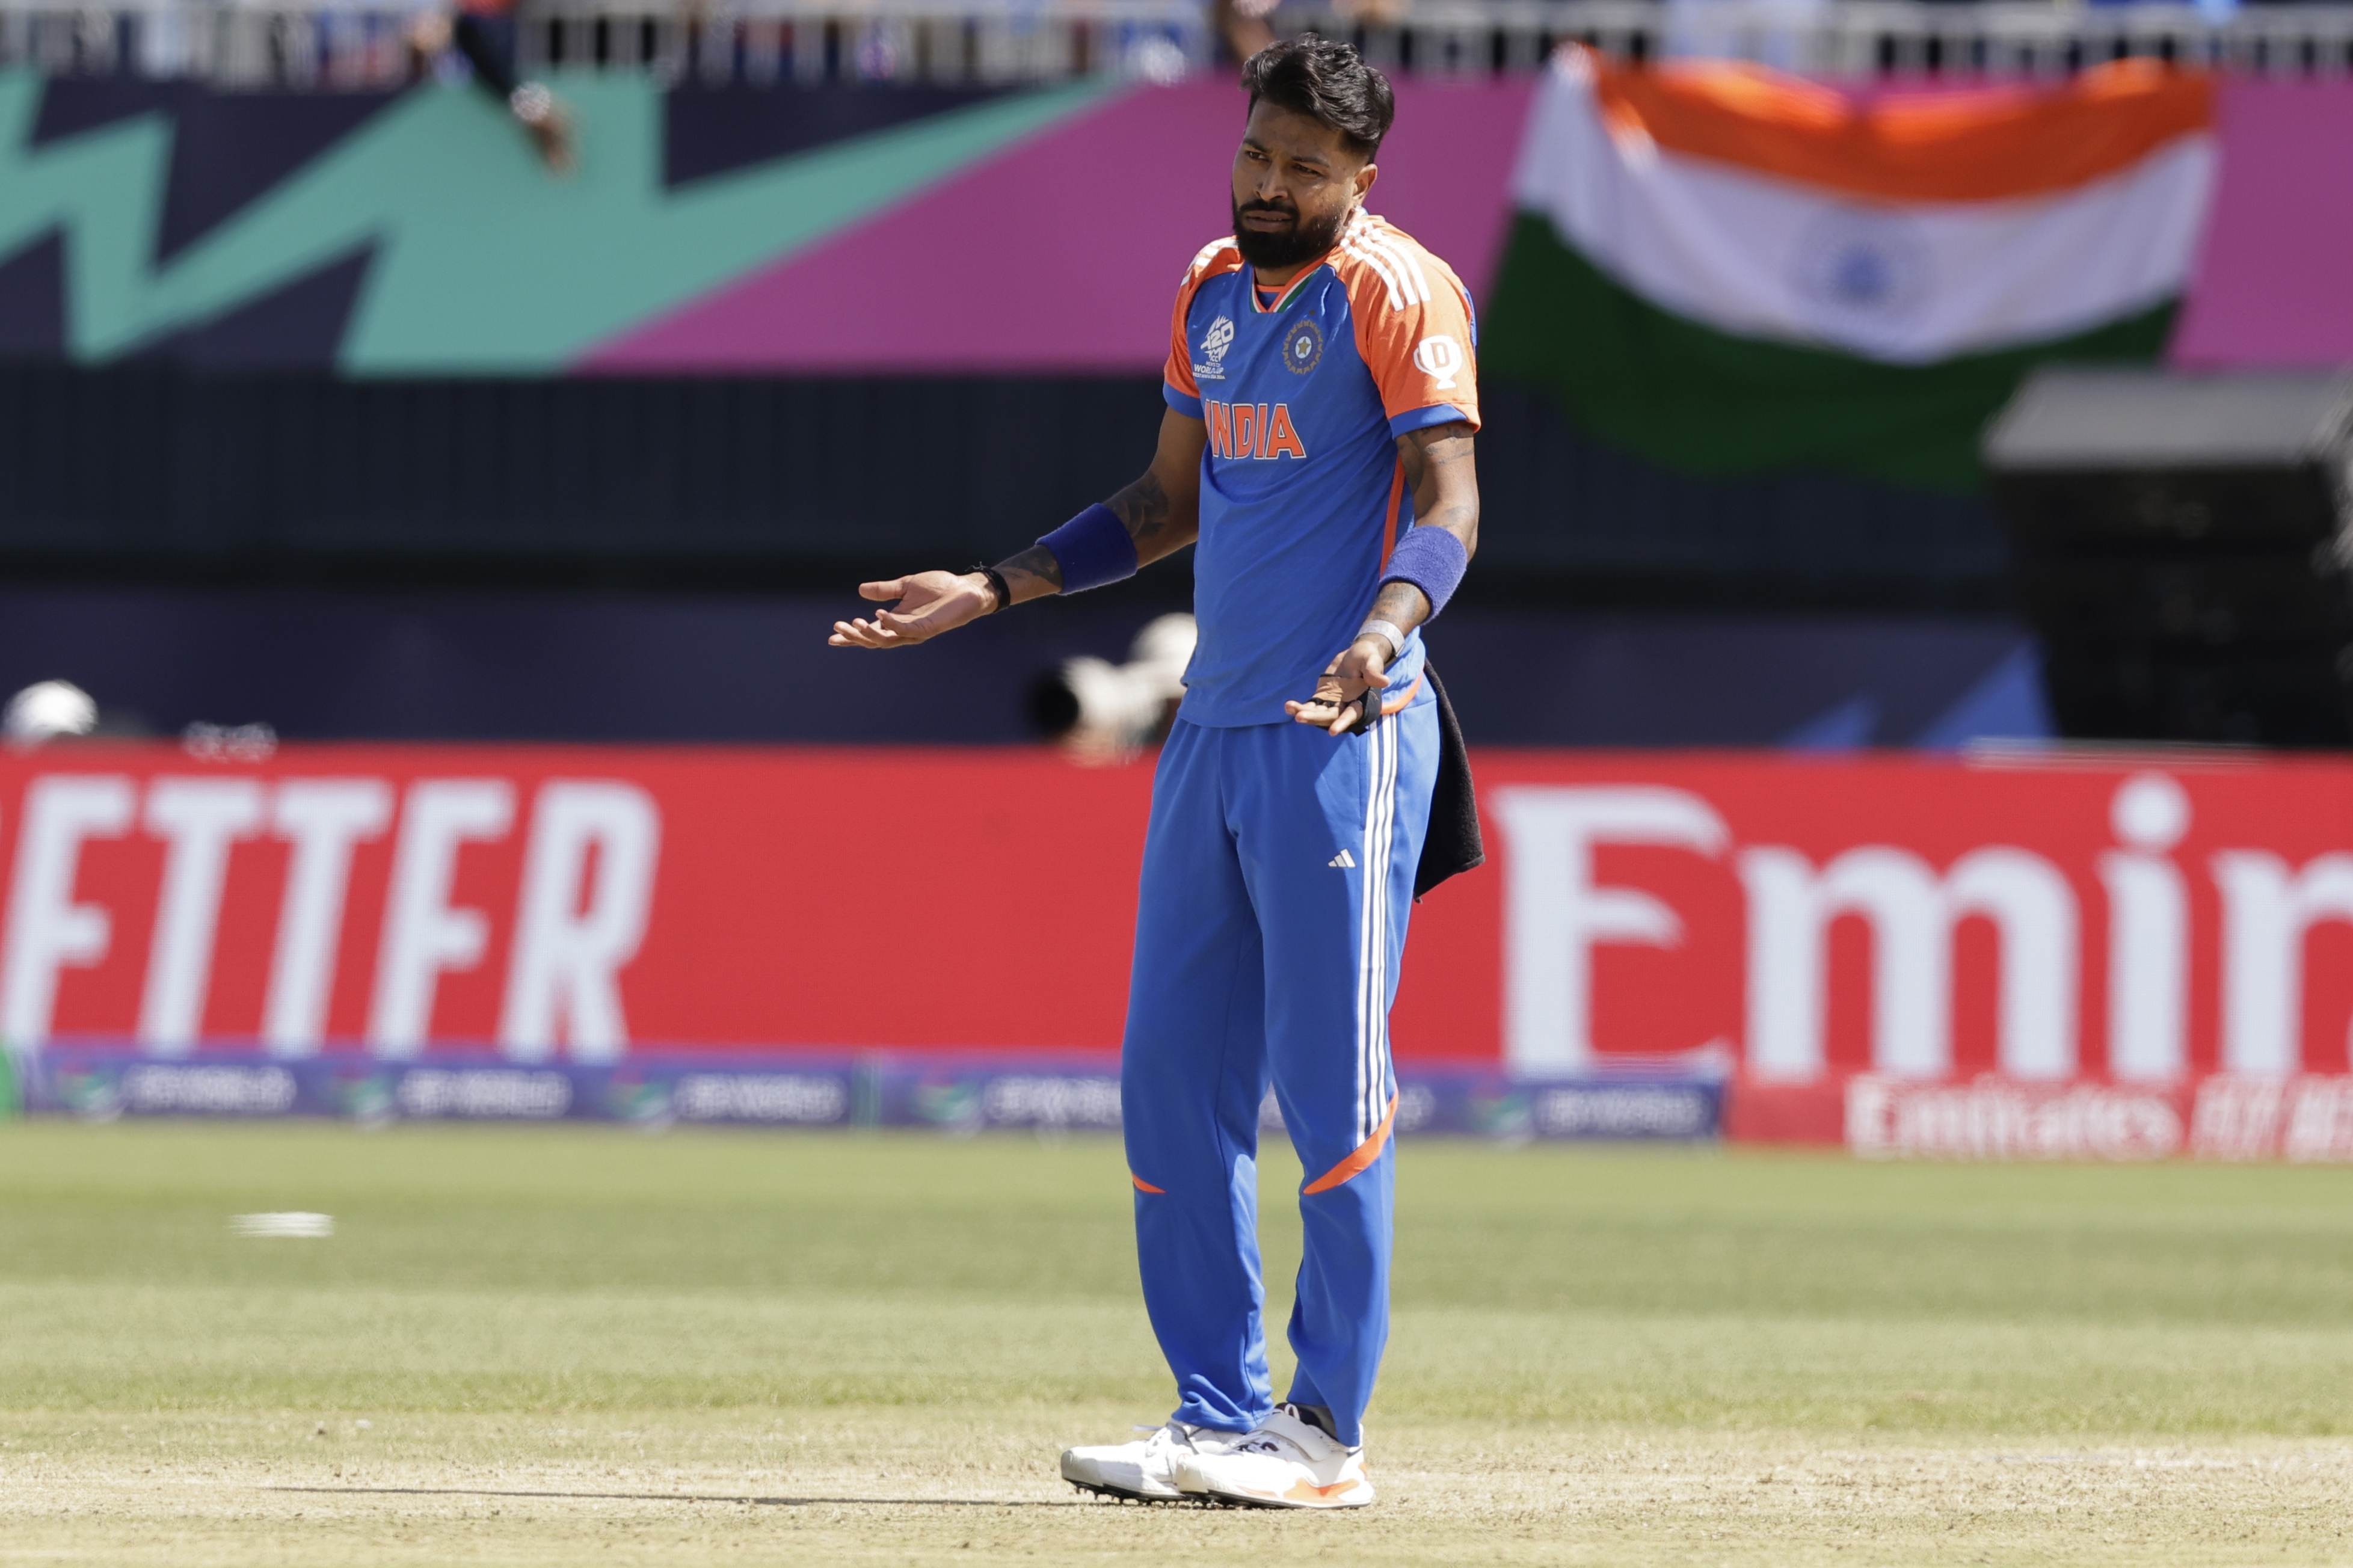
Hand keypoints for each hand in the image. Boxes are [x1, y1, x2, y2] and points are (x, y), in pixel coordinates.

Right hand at [829, 571, 992, 649]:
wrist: (966, 589)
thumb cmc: (940, 588)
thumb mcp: (906, 585)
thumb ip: (885, 590)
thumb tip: (860, 590)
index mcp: (896, 621)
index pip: (870, 631)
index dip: (852, 636)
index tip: (832, 636)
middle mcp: (904, 630)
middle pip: (874, 640)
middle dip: (854, 636)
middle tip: (838, 628)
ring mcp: (916, 631)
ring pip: (887, 639)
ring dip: (869, 633)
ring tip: (854, 622)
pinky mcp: (929, 628)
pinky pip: (906, 630)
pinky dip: (892, 623)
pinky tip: (880, 614)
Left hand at [1285, 636, 1390, 735]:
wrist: (1355, 655)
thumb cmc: (1367, 657)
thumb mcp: (1372, 660)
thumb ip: (1374, 671)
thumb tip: (1384, 682)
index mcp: (1360, 701)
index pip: (1351, 714)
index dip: (1342, 722)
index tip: (1332, 731)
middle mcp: (1345, 706)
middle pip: (1329, 717)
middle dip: (1315, 718)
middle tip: (1300, 717)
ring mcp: (1332, 703)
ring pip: (1317, 713)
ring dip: (1304, 713)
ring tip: (1290, 707)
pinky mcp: (1322, 698)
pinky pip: (1310, 706)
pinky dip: (1299, 707)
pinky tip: (1288, 706)